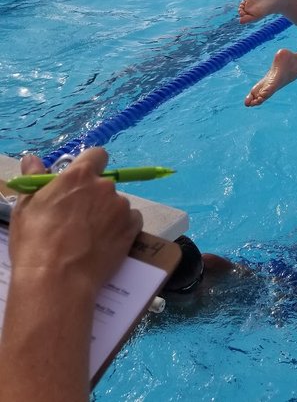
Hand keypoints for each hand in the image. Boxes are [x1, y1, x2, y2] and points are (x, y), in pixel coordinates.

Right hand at [10, 148, 141, 293]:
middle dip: (95, 196)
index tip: (82, 181)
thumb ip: (34, 178)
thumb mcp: (26, 207)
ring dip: (107, 214)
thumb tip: (31, 159)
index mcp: (79, 175)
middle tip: (79, 218)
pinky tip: (105, 242)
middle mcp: (104, 186)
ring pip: (117, 204)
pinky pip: (131, 220)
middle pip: (105, 184)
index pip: (97, 155)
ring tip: (90, 237)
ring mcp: (121, 207)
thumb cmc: (35, 242)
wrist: (57, 280)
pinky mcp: (131, 228)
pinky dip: (122, 228)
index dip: (91, 165)